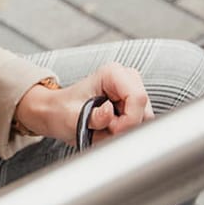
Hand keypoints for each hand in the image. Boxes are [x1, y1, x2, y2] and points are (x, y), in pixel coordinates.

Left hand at [13, 62, 152, 144]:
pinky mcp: (133, 103)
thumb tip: (109, 113)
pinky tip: (110, 127)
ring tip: (104, 128)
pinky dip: (126, 130)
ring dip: (125, 130)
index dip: (128, 120)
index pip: (138, 98)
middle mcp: (125, 78)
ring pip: (144, 118)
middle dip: (126, 126)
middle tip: (104, 129)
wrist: (58, 114)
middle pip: (144, 110)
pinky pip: (140, 123)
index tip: (111, 129)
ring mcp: (131, 90)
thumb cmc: (63, 111)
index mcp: (112, 74)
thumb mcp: (73, 117)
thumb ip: (93, 118)